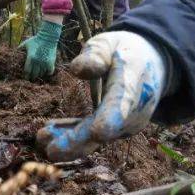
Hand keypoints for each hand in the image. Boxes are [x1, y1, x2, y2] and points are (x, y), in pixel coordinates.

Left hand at [20, 19, 62, 79]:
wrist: (48, 37)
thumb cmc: (35, 40)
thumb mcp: (26, 43)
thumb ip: (20, 48)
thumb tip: (13, 53)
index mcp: (30, 57)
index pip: (27, 71)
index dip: (26, 75)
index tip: (25, 77)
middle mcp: (37, 61)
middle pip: (34, 74)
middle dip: (32, 76)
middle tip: (31, 77)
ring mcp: (45, 62)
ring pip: (41, 73)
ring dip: (39, 74)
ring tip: (38, 74)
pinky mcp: (51, 62)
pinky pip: (50, 72)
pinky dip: (48, 73)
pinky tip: (46, 72)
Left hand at [36, 31, 166, 160]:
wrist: (152, 65)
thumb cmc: (124, 51)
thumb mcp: (109, 43)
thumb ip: (95, 55)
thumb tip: (77, 69)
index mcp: (132, 83)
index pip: (123, 103)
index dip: (111, 118)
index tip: (98, 132)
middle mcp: (133, 110)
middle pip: (106, 130)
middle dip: (79, 141)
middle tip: (51, 150)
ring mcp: (126, 123)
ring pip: (97, 137)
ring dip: (70, 141)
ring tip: (41, 138)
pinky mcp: (116, 129)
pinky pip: (93, 134)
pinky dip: (72, 135)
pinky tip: (48, 133)